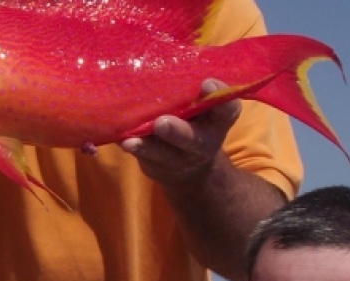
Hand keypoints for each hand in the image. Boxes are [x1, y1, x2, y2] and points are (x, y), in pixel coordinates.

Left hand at [122, 79, 238, 184]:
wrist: (190, 163)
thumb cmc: (196, 117)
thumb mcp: (204, 102)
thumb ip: (193, 83)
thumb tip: (168, 47)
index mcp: (219, 119)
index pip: (227, 108)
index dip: (219, 95)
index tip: (206, 82)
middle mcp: (203, 140)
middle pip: (193, 138)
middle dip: (178, 132)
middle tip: (162, 123)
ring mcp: (179, 157)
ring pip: (163, 153)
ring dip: (147, 147)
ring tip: (131, 142)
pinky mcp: (157, 164)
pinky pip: (145, 158)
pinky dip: (133, 149)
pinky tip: (122, 142)